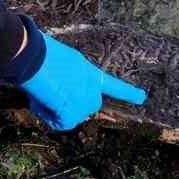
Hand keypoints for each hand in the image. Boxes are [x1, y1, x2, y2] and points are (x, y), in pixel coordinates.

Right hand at [19, 29, 146, 131]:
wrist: (37, 59)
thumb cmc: (44, 55)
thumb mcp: (64, 64)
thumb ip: (70, 79)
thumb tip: (59, 95)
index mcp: (90, 74)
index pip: (114, 86)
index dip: (128, 93)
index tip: (142, 98)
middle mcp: (92, 90)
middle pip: (88, 106)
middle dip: (73, 105)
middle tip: (55, 96)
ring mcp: (84, 103)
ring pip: (70, 116)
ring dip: (56, 109)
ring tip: (44, 92)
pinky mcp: (73, 114)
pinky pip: (58, 123)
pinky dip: (47, 115)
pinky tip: (42, 100)